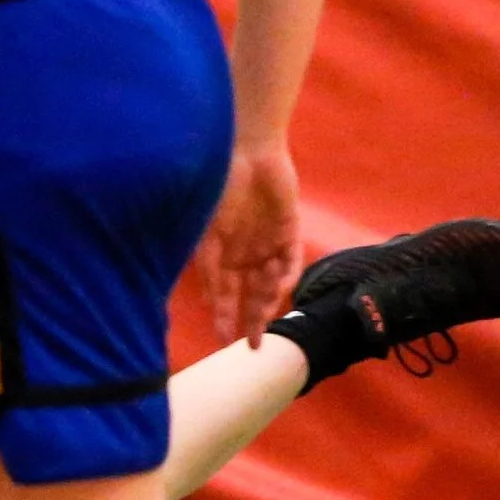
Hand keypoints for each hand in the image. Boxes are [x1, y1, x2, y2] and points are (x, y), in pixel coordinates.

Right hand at [201, 142, 302, 345]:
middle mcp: (246, 256)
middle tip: (252, 345)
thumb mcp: (207, 233)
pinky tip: (279, 285)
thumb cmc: (220, 190)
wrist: (249, 154)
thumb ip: (208, 266)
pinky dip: (285, 275)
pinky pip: (291, 261)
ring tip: (262, 310)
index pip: (224, 296)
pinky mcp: (289, 232)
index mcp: (223, 257)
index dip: (223, 318)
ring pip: (271, 283)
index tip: (222, 342)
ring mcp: (268, 245)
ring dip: (266, 298)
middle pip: (250, 297)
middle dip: (251, 321)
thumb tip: (207, 300)